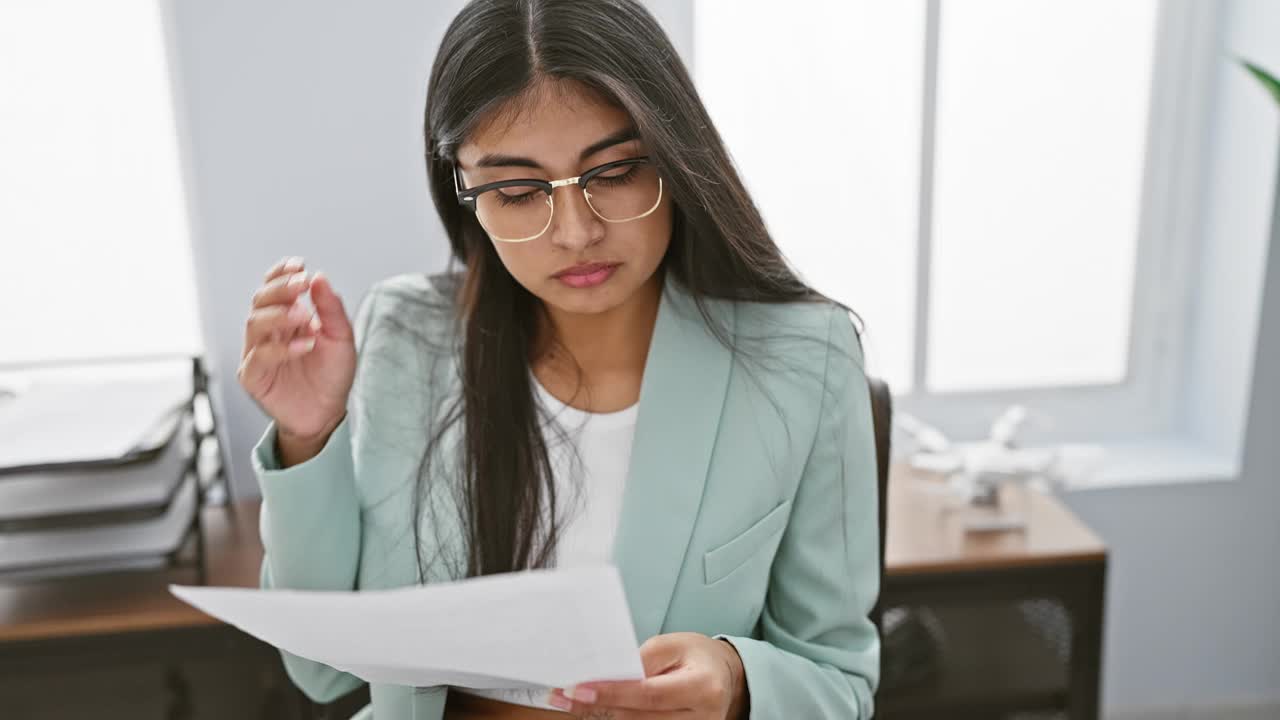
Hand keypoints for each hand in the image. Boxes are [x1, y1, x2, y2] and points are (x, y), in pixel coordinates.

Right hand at [238, 256, 356, 442]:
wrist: (327, 413)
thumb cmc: (332, 374)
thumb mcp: (341, 338)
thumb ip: (331, 309)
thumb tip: (319, 277)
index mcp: (286, 317)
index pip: (274, 288)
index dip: (281, 274)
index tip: (299, 264)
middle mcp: (269, 331)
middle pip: (261, 300)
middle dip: (279, 289)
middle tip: (301, 284)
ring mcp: (257, 352)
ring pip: (255, 323)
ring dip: (279, 315)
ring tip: (305, 316)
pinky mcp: (253, 376)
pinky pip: (258, 356)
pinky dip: (281, 348)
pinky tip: (305, 345)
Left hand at [547, 632, 748, 718]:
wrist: (723, 677)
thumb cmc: (697, 657)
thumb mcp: (673, 644)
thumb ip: (643, 660)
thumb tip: (608, 676)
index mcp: (704, 688)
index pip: (650, 694)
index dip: (612, 693)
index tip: (579, 689)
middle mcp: (702, 719)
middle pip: (640, 718)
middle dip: (599, 707)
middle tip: (565, 696)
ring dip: (604, 717)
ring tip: (575, 703)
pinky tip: (599, 711)